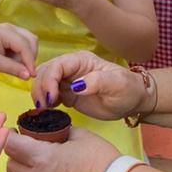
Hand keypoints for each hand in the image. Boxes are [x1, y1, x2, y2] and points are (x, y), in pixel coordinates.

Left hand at [0, 24, 38, 78]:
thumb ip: (13, 68)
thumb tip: (29, 76)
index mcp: (6, 32)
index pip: (25, 46)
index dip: (30, 61)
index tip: (32, 76)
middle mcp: (11, 28)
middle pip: (31, 40)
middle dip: (30, 56)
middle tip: (25, 72)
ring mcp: (10, 31)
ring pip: (28, 42)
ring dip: (26, 56)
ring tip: (15, 67)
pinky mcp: (8, 37)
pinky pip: (21, 45)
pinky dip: (21, 55)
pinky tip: (12, 63)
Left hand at [4, 124, 119, 171]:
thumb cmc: (99, 158)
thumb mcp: (79, 134)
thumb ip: (59, 132)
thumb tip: (51, 132)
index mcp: (41, 157)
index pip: (11, 146)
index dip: (10, 137)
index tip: (16, 133)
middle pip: (10, 166)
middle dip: (15, 155)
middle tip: (27, 147)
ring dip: (26, 171)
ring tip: (42, 164)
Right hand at [33, 52, 149, 121]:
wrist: (133, 102)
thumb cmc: (128, 90)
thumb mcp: (117, 84)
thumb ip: (97, 81)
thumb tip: (76, 85)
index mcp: (81, 61)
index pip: (58, 65)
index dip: (50, 79)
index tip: (50, 98)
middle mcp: (72, 68)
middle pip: (46, 71)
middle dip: (40, 87)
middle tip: (43, 106)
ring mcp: (68, 81)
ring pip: (44, 82)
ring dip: (39, 94)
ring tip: (43, 109)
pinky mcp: (67, 94)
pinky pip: (49, 94)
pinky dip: (44, 101)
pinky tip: (47, 110)